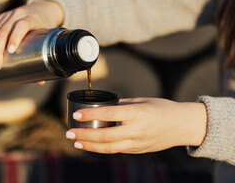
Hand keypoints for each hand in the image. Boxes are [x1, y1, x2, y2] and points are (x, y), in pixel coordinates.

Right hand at [0, 0, 63, 70]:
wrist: (42, 8)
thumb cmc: (46, 27)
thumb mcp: (47, 37)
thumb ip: (44, 57)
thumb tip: (40, 82)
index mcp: (32, 18)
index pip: (22, 25)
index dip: (15, 37)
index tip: (11, 51)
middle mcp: (18, 14)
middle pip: (4, 30)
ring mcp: (8, 15)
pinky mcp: (0, 18)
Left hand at [66, 98, 206, 153]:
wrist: (183, 125)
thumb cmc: (162, 108)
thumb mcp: (141, 101)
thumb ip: (121, 105)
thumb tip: (102, 107)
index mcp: (138, 113)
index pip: (109, 114)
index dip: (90, 115)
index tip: (76, 116)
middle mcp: (137, 130)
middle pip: (106, 136)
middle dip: (85, 136)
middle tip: (69, 133)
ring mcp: (138, 143)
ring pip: (109, 148)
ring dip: (90, 146)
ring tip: (76, 142)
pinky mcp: (139, 150)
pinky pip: (117, 150)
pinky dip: (102, 148)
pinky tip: (90, 145)